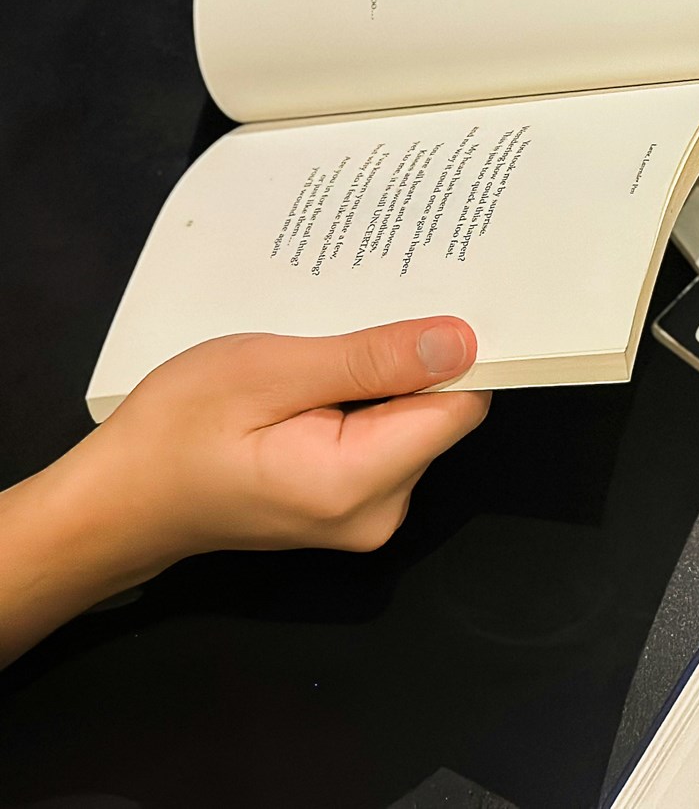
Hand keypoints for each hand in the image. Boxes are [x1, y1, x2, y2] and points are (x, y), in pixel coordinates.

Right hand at [89, 316, 490, 559]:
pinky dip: (362, 403)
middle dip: (408, 363)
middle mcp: (381, 510)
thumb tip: (461, 341)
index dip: (452, 353)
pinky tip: (320, 379)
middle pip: (438, 414)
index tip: (433, 303)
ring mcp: (366, 513)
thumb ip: (369, 359)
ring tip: (325, 349)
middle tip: (355, 319)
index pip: (459, 407)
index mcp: (361, 482)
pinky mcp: (350, 502)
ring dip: (381, 381)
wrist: (119, 498)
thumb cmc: (175, 432)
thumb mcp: (267, 373)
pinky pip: (383, 439)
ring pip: (411, 423)